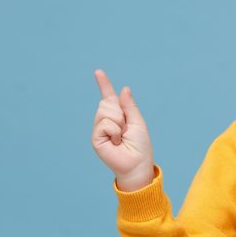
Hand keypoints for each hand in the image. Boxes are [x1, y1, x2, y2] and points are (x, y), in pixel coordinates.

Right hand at [91, 69, 155, 187]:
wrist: (137, 164)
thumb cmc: (140, 146)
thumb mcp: (137, 122)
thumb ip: (129, 106)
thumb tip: (123, 89)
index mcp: (118, 115)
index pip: (108, 97)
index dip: (104, 84)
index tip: (98, 72)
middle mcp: (106, 121)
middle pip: (107, 103)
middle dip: (120, 113)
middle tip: (125, 129)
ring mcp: (99, 130)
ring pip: (105, 111)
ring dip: (118, 123)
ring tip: (121, 136)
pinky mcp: (96, 138)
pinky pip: (104, 124)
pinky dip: (114, 131)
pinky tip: (116, 142)